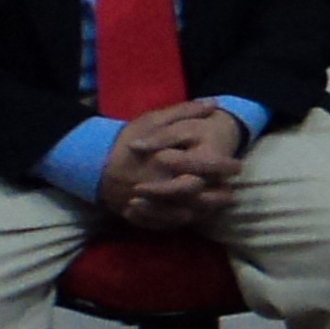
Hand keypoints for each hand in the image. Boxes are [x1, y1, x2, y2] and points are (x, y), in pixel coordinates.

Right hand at [100, 102, 244, 227]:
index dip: (225, 167)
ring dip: (207, 210)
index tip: (238, 165)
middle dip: (220, 196)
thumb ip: (183, 112)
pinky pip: (169, 224)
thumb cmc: (126, 140)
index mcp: (165, 161)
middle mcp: (160, 186)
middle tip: (233, 192)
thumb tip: (213, 103)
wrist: (92, 164)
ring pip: (187, 214)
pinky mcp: (143, 216)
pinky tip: (198, 214)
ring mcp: (151, 204)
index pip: (204, 167)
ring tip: (221, 203)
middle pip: (200, 196)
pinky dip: (186, 221)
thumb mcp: (151, 120)